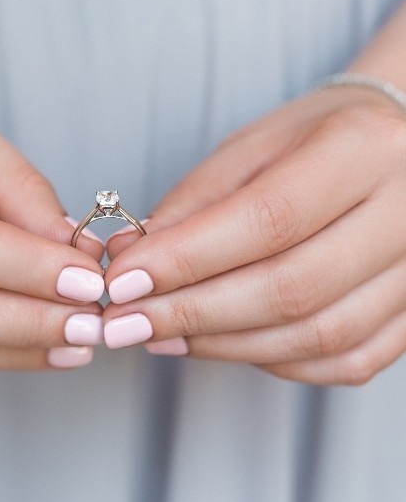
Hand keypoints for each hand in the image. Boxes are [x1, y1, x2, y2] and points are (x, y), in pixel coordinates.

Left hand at [104, 88, 405, 384]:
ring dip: (224, 343)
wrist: (385, 149)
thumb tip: (129, 258)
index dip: (187, 259)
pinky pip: (344, 360)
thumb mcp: (248, 149)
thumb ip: (191, 206)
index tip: (122, 281)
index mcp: (360, 150)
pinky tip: (221, 342)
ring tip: (160, 334)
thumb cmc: (310, 141)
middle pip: (291, 288)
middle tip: (126, 322)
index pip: (267, 219)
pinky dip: (271, 359)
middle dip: (193, 314)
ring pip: (318, 335)